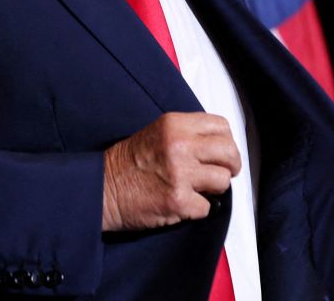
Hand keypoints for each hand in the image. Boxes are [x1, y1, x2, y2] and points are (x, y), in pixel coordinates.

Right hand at [102, 112, 241, 231]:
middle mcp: (180, 145)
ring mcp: (180, 173)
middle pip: (229, 152)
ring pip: (223, 181)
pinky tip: (181, 203)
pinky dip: (196, 209)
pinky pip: (207, 207)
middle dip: (231, 166)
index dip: (227, 141)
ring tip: (196, 189)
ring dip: (213, 189)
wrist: (102, 189)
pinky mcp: (178, 200)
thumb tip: (221, 146)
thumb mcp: (159, 132)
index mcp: (175, 124)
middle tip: (223, 173)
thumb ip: (189, 134)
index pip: (221, 126)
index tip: (222, 153)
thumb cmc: (129, 163)